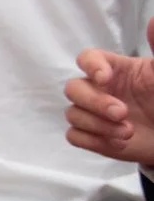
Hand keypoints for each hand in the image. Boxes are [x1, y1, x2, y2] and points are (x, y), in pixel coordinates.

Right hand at [65, 23, 153, 165]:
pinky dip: (94, 140)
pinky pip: (74, 136)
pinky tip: (118, 142)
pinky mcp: (92, 136)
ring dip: (98, 125)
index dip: (90, 66)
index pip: (87, 58)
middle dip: (94, 102)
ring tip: (127, 132)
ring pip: (72, 114)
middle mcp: (99, 89)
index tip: (106, 78)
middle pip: (73, 88)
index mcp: (115, 70)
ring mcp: (93, 113)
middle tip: (123, 113)